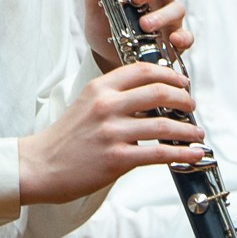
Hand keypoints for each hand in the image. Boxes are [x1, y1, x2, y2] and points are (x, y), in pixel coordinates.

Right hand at [18, 62, 204, 204]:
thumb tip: (151, 98)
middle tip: (191, 106)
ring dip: (188, 129)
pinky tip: (193, 153)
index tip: (182, 83)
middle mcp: (106, 105)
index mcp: (99, 88)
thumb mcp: (86, 104)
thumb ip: (114, 97)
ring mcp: (112, 132)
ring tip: (197, 132)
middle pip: (159, 92)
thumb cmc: (65, 139)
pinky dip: (182, 153)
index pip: (143, 70)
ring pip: (164, 125)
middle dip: (183, 99)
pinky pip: (159, 153)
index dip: (170, 75)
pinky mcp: (117, 158)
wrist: (39, 166)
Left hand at [78, 0, 191, 67]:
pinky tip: (172, 40)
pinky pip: (186, 36)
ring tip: (144, 25)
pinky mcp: (174, 39)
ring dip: (161, 15)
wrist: (107, 57)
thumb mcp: (95, 4)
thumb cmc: (106, 24)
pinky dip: (182, 37)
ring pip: (177, 8)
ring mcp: (168, 17)